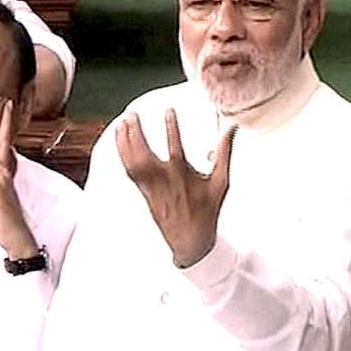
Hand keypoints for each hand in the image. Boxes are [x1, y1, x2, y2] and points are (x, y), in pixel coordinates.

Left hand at [116, 108, 236, 267]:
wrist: (189, 240)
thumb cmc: (206, 210)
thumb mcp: (221, 182)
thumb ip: (224, 153)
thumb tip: (231, 128)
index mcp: (183, 177)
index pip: (176, 148)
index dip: (172, 128)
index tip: (168, 110)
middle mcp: (163, 181)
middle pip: (144, 155)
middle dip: (136, 133)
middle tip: (131, 114)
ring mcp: (150, 187)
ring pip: (132, 162)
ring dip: (125, 141)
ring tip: (122, 121)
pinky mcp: (143, 190)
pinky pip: (129, 169)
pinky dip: (123, 152)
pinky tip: (120, 139)